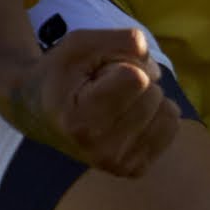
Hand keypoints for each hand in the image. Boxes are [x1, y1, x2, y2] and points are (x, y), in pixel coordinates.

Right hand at [21, 24, 185, 178]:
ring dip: (147, 98)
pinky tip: (125, 117)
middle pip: (154, 94)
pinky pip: (171, 127)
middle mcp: (100, 151)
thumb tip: (157, 70)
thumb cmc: (61, 74)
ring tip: (115, 102)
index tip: (94, 76)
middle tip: (103, 88)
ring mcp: (119, 165)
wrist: (38, 113)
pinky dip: (155, 114)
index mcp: (80, 121)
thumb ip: (121, 40)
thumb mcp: (81, 43)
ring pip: (169, 112)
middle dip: (136, 80)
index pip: (137, 78)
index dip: (121, 64)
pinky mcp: (134, 169)